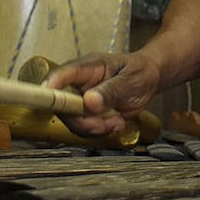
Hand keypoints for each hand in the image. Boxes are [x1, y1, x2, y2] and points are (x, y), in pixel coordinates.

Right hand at [44, 52, 160, 135]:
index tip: (55, 104)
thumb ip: (111, 90)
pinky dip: (101, 131)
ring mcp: (82, 99)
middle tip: (106, 123)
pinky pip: (85, 128)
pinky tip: (116, 123)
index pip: (59, 76)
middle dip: (83, 121)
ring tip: (117, 121)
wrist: (149, 79)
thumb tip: (89, 101)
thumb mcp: (130, 79)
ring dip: (95, 128)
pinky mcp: (88, 113)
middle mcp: (79, 84)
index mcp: (86, 67)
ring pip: (74, 121)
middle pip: (63, 106)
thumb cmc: (140, 71)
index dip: (50, 91)